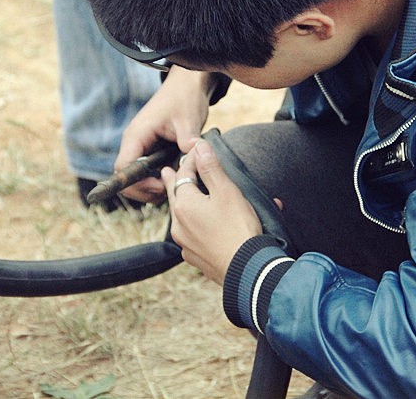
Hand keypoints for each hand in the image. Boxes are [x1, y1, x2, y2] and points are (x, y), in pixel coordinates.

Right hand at [115, 68, 216, 202]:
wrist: (188, 84)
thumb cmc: (185, 98)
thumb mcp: (189, 120)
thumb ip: (188, 141)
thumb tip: (192, 158)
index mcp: (137, 135)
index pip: (123, 169)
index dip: (138, 184)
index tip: (162, 187)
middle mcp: (134, 142)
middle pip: (127, 178)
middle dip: (145, 190)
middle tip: (171, 191)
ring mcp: (141, 146)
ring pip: (137, 177)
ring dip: (153, 187)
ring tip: (176, 185)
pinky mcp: (150, 149)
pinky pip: (148, 171)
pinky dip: (159, 179)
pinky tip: (177, 177)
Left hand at [163, 139, 263, 284]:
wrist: (246, 269)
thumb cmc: (238, 228)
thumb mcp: (226, 191)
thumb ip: (211, 168)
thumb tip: (199, 147)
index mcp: (184, 205)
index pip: (183, 174)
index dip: (190, 160)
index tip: (196, 151)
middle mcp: (178, 224)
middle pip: (176, 196)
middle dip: (175, 181)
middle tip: (169, 171)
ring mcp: (185, 243)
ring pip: (183, 217)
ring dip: (187, 204)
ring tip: (188, 196)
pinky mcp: (195, 257)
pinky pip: (193, 235)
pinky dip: (198, 225)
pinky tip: (206, 225)